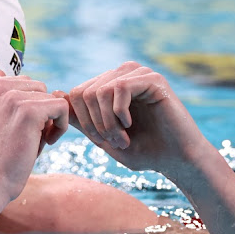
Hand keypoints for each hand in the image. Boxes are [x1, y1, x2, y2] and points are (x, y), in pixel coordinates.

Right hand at [0, 71, 68, 200]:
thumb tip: (0, 71)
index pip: (22, 84)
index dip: (27, 107)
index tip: (19, 130)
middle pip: (39, 87)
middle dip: (41, 111)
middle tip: (30, 138)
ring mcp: (11, 96)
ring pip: (50, 97)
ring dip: (49, 120)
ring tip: (36, 142)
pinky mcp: (29, 110)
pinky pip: (62, 106)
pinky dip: (61, 126)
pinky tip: (48, 142)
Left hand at [58, 62, 207, 177]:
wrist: (177, 160)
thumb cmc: (143, 151)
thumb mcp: (103, 137)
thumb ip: (82, 118)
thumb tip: (57, 94)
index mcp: (110, 86)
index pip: (76, 93)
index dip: (82, 121)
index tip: (99, 141)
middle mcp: (123, 75)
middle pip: (83, 92)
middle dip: (94, 124)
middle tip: (113, 143)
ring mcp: (138, 73)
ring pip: (99, 91)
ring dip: (107, 122)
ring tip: (122, 139)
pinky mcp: (153, 78)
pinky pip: (119, 88)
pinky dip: (119, 113)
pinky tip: (129, 126)